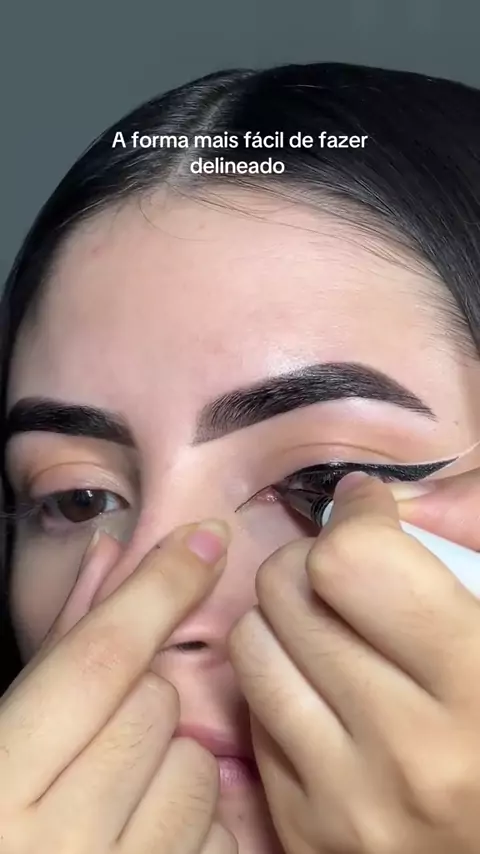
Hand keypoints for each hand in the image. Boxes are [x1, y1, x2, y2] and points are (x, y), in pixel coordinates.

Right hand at [0, 520, 236, 853]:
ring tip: (121, 801)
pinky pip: (220, 836)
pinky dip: (198, 827)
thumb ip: (53, 650)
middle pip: (157, 706)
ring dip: (174, 767)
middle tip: (104, 739)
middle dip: (145, 703)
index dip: (156, 589)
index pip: (96, 660)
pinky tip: (148, 843)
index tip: (205, 539)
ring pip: (198, 768)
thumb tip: (109, 556)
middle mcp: (54, 844)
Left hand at [228, 469, 479, 853]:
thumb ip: (469, 530)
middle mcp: (407, 755)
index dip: (358, 518)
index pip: (351, 562)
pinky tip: (326, 693)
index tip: (370, 514)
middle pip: (287, 592)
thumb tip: (371, 496)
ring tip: (331, 628)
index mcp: (476, 687)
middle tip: (349, 573)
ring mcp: (348, 803)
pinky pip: (250, 716)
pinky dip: (281, 686)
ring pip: (250, 646)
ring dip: (284, 619)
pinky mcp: (305, 834)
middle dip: (313, 561)